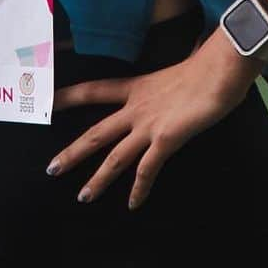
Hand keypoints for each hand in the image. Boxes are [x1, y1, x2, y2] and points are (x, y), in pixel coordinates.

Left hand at [45, 28, 260, 209]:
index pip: (94, 90)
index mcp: (137, 87)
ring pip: (114, 157)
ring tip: (83, 197)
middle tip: (51, 169)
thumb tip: (183, 63)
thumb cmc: (207, 64)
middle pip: (96, 132)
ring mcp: (149, 125)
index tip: (46, 102)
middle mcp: (137, 107)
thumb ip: (172, 77)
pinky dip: (139, 189)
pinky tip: (133, 204)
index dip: (69, 96)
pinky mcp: (165, 140)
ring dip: (98, 179)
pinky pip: (147, 170)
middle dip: (72, 152)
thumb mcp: (180, 68)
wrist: (220, 70)